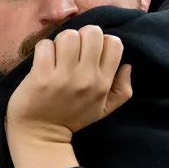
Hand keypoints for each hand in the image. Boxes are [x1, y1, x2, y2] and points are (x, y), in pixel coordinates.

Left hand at [5, 25, 131, 143]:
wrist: (41, 134)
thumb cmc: (72, 117)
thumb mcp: (104, 109)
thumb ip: (122, 89)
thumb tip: (127, 66)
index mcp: (103, 83)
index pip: (114, 42)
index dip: (101, 41)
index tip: (89, 52)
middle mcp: (86, 78)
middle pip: (92, 32)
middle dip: (81, 36)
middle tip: (72, 51)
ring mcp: (63, 77)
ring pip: (68, 35)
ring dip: (60, 42)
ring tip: (57, 55)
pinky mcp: (41, 76)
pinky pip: (45, 45)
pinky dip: (43, 49)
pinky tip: (42, 61)